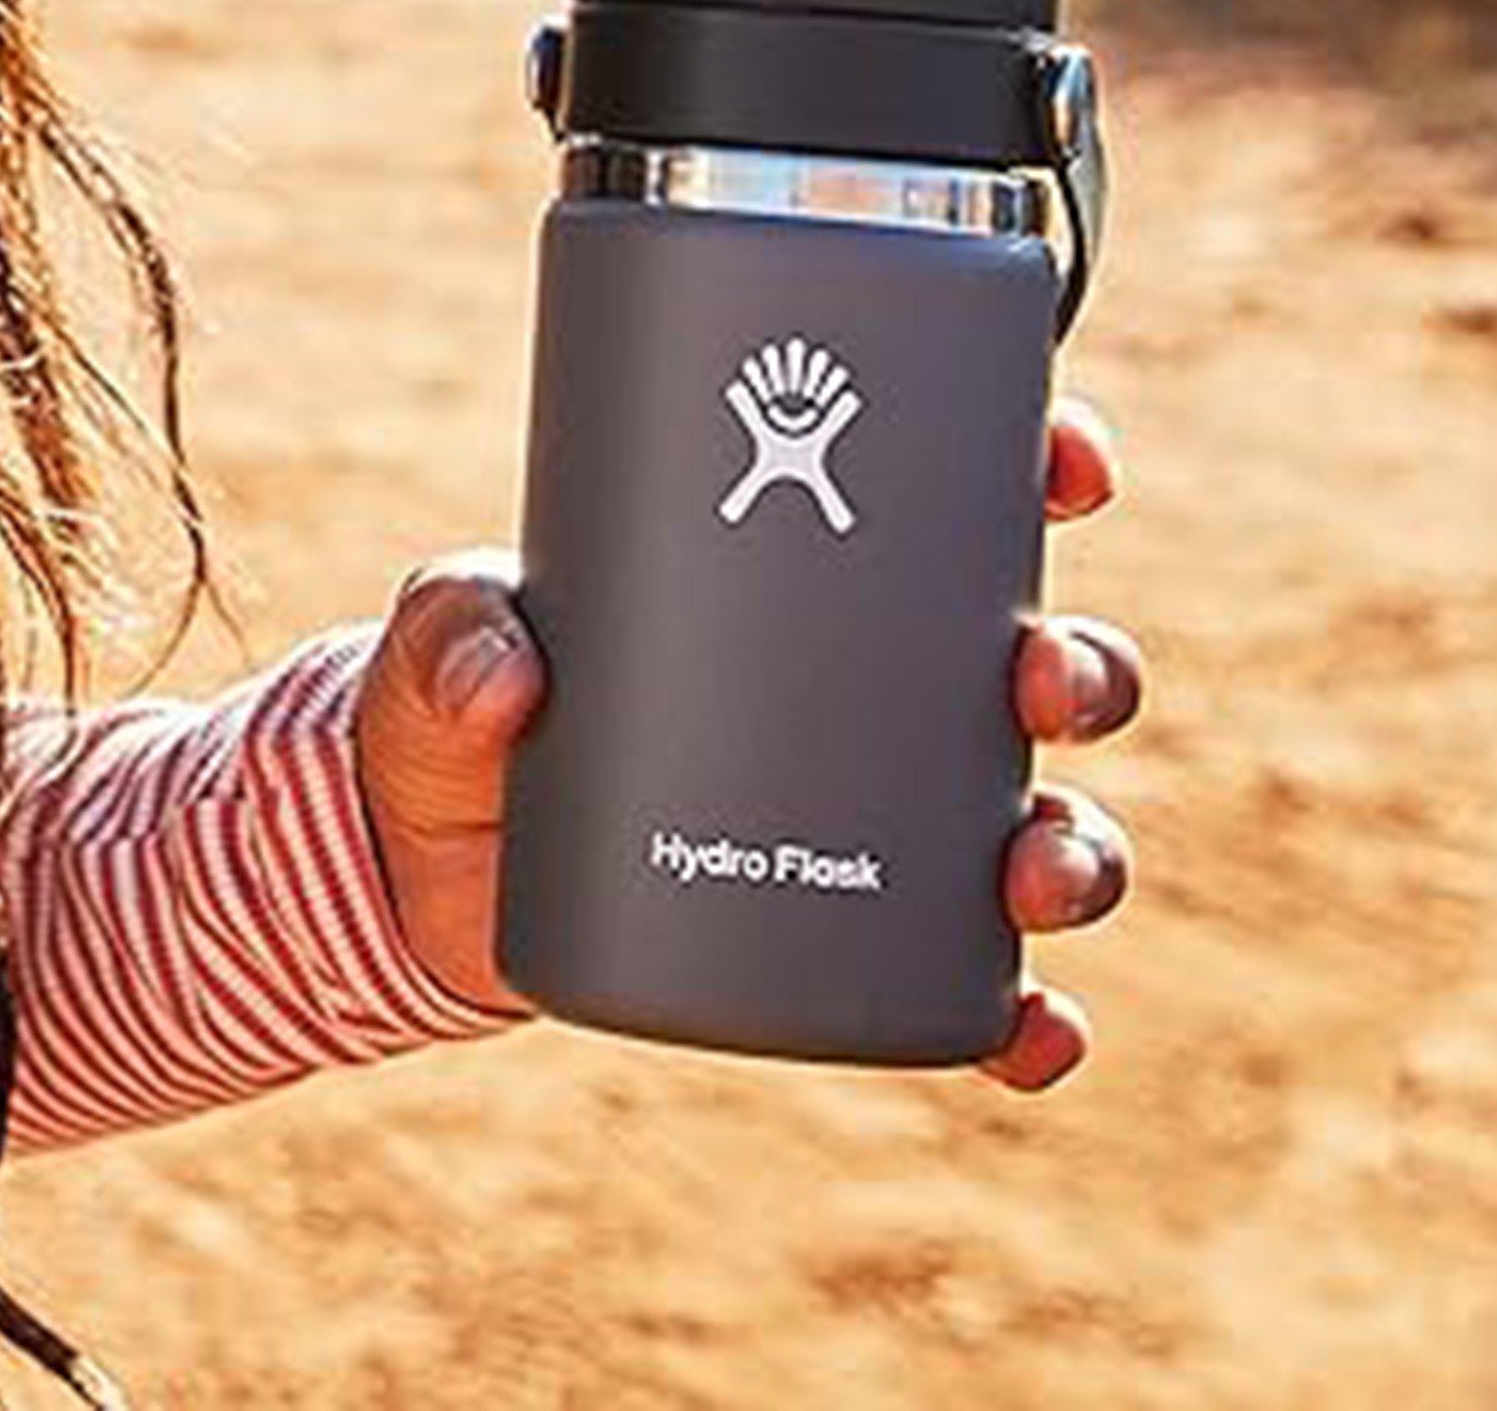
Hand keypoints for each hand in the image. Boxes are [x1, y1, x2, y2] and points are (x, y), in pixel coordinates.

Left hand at [350, 393, 1143, 1086]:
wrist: (419, 872)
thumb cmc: (456, 704)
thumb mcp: (441, 637)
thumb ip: (452, 627)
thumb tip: (509, 678)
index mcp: (796, 574)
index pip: (948, 498)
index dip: (1037, 469)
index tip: (1068, 462)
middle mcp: (866, 695)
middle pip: (1030, 666)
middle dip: (1077, 669)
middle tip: (1036, 678)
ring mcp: (873, 824)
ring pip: (1037, 825)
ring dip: (1076, 847)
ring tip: (1032, 868)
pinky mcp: (852, 945)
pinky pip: (978, 991)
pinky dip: (1028, 1018)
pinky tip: (1031, 1034)